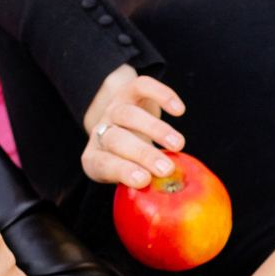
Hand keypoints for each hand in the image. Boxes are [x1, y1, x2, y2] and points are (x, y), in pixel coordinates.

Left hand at [81, 65, 185, 188]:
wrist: (121, 127)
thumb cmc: (132, 162)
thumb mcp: (131, 176)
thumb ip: (144, 183)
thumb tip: (170, 188)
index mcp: (95, 159)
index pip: (103, 164)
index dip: (122, 171)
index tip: (145, 180)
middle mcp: (101, 133)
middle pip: (117, 139)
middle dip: (142, 154)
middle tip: (166, 168)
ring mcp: (113, 110)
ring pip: (128, 114)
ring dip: (155, 129)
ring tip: (178, 144)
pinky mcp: (128, 91)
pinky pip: (141, 87)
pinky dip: (161, 95)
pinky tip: (179, 110)